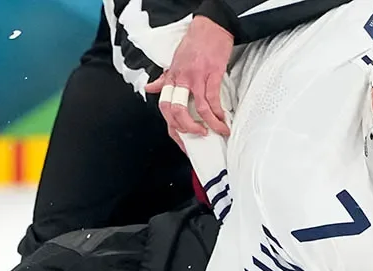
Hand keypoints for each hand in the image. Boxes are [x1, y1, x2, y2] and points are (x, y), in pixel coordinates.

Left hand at [145, 15, 233, 140]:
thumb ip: (163, 79)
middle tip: (198, 136)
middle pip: (177, 111)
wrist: (211, 27)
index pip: (165, 107)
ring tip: (215, 130)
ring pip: (198, 109)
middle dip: (187, 129)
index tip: (182, 141)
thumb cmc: (194, 43)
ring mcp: (197, 77)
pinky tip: (223, 119)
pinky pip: (213, 99)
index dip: (172, 128)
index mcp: (172, 78)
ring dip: (208, 124)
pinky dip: (218, 113)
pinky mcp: (212, 74)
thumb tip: (149, 89)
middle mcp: (181, 79)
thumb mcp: (173, 62)